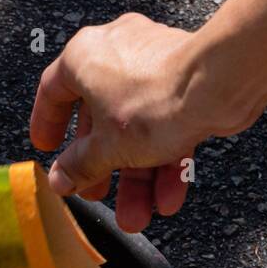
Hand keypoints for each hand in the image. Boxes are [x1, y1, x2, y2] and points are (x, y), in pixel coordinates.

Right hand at [30, 13, 258, 231]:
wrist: (219, 83)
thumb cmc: (154, 101)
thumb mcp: (106, 148)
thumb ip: (79, 166)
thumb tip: (60, 179)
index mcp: (84, 57)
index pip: (53, 91)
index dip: (47, 124)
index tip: (48, 149)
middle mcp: (116, 53)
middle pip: (99, 120)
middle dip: (102, 168)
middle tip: (97, 195)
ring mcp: (152, 65)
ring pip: (136, 129)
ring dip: (136, 178)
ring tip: (137, 214)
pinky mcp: (185, 81)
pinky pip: (165, 124)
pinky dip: (164, 160)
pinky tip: (168, 197)